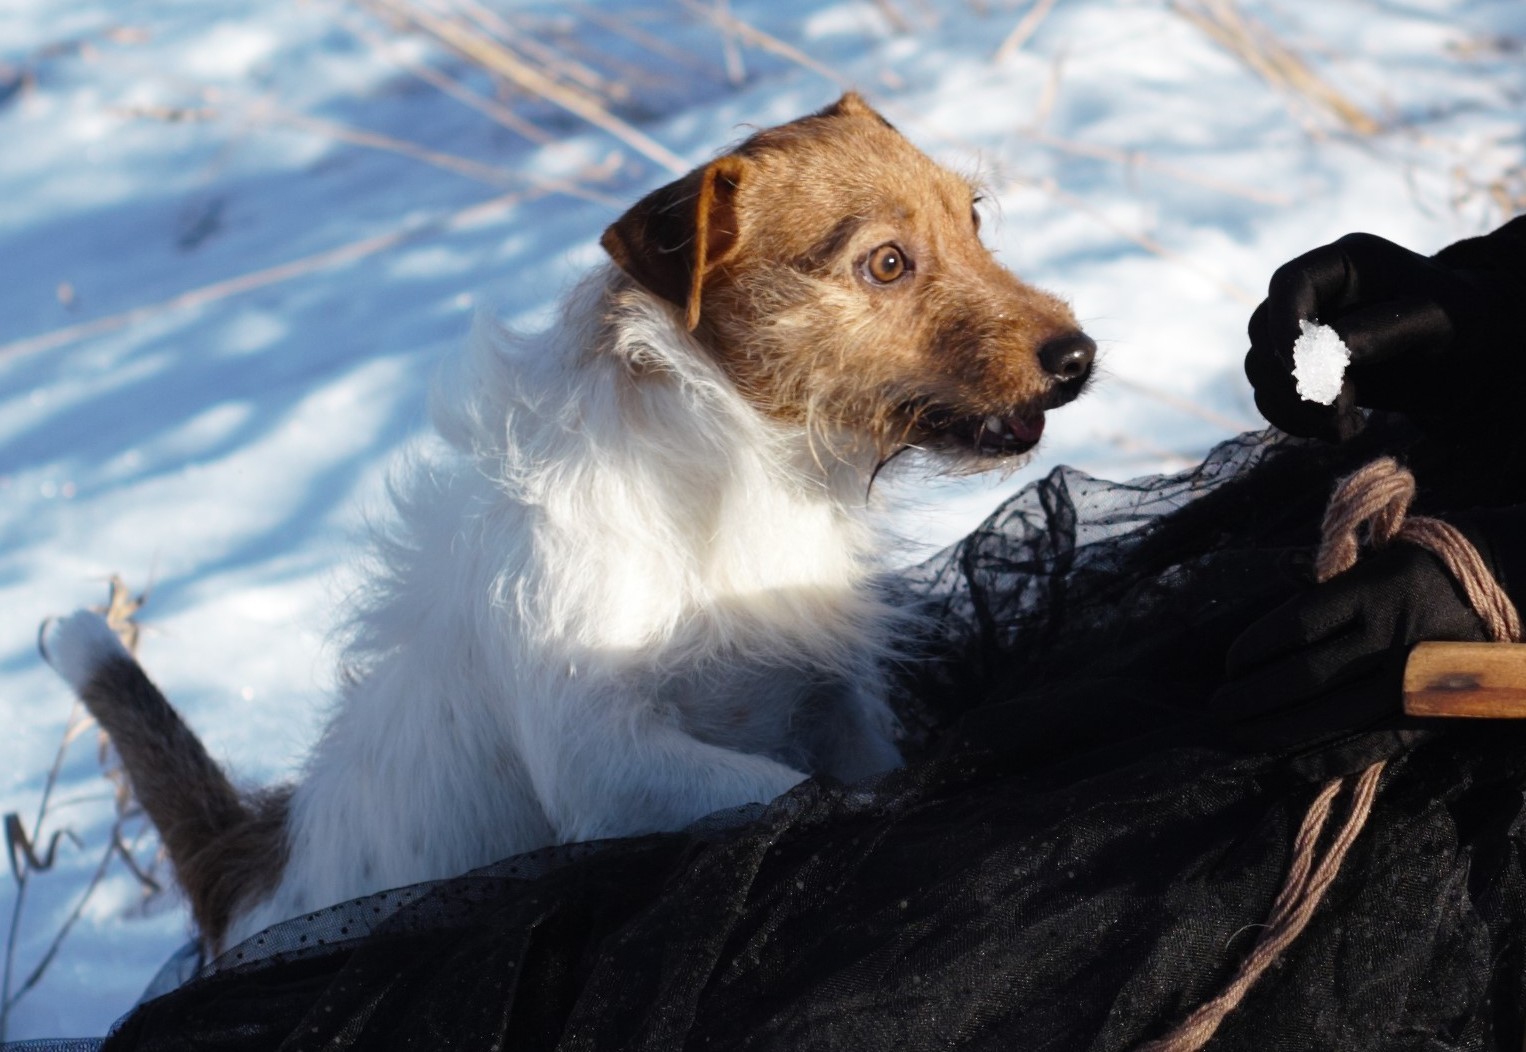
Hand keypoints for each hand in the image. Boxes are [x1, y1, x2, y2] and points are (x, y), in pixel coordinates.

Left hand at [1214, 505, 1525, 744]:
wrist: (1504, 591)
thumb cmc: (1418, 569)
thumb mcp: (1371, 561)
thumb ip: (1323, 592)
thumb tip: (1262, 638)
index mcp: (1373, 588)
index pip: (1294, 626)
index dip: (1253, 650)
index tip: (1230, 664)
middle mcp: (1390, 636)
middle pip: (1302, 676)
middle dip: (1250, 696)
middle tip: (1217, 707)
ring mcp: (1410, 680)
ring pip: (1327, 715)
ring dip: (1272, 729)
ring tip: (1237, 734)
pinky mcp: (1426, 715)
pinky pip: (1366, 745)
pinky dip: (1320, 758)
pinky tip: (1285, 763)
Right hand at [1244, 222, 1525, 440]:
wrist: (1475, 358)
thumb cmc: (1463, 325)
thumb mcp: (1437, 320)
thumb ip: (1383, 330)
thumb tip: (1327, 355)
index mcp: (1344, 264)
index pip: (1288, 284)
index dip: (1284, 324)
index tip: (1302, 368)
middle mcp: (1316, 297)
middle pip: (1263, 332)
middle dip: (1294, 378)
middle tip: (1338, 407)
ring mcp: (1306, 336)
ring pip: (1261, 371)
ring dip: (1295, 408)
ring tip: (1348, 423)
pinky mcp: (1306, 373)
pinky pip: (1273, 399)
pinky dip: (1298, 422)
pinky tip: (1346, 429)